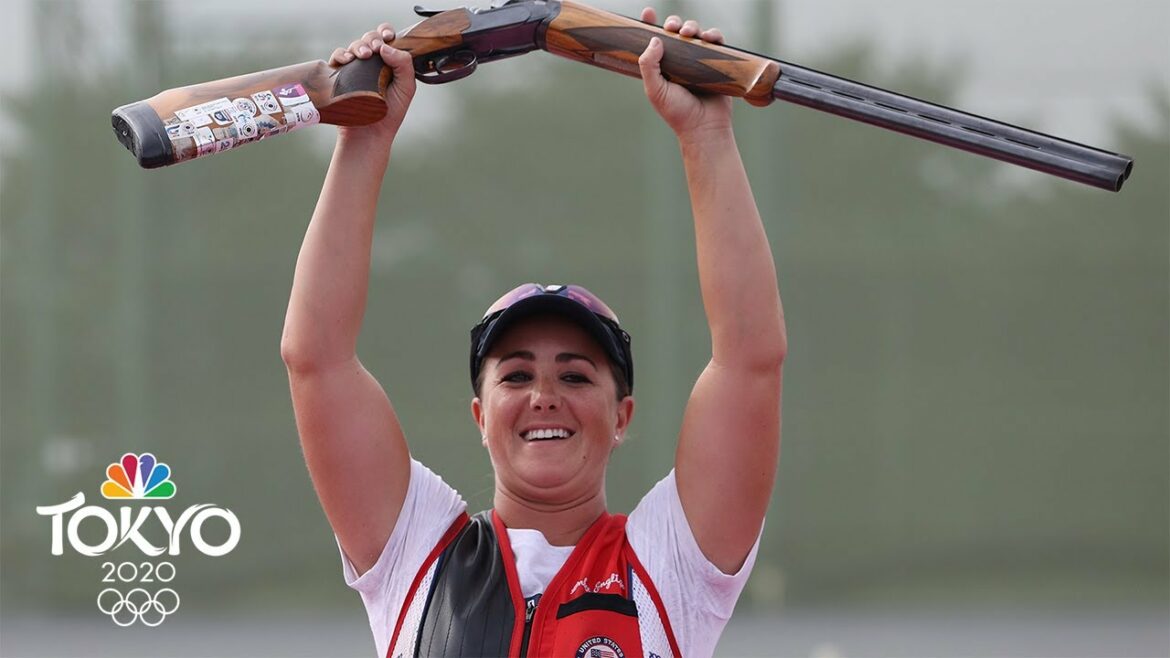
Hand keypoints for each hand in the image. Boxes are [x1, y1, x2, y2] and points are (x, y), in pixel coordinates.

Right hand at [329, 23, 416, 144]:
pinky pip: (337, 57)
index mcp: (389, 62)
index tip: (388, 37)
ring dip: (358, 45)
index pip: (386, 39)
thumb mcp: (406, 88)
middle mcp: (372, 63)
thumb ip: (404, 64)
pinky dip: (341, 54)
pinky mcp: (340, 75)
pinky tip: (347, 60)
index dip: (386, 32)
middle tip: (375, 49)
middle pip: (369, 38)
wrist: (370, 133)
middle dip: (372, 38)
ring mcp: (355, 68)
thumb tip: (385, 46)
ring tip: (364, 55)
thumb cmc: (391, 113)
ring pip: (354, 46)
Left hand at [637, 8, 733, 142]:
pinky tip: (710, 37)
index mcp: (663, 66)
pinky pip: (716, 43)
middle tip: (673, 28)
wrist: (704, 128)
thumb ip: (649, 66)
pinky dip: (714, 35)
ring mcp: (699, 61)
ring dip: (693, 27)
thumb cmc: (678, 113)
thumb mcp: (655, 90)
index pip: (655, 41)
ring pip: (696, 34)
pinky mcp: (718, 64)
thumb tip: (655, 39)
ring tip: (690, 33)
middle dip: (674, 24)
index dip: (651, 25)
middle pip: (676, 32)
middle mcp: (680, 61)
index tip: (648, 13)